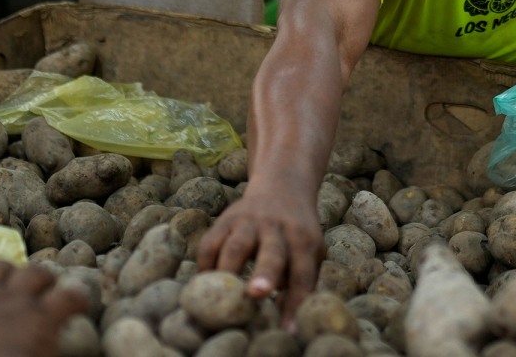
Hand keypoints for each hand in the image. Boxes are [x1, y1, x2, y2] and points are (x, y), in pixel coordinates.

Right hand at [196, 184, 324, 327]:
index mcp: (303, 240)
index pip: (302, 273)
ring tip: (221, 296)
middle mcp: (277, 228)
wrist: (282, 185)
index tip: (289, 330)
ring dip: (228, 269)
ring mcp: (249, 222)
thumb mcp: (310, 252)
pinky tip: (205, 283)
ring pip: (236, 246)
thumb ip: (302, 283)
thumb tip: (287, 321)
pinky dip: (205, 265)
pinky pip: (209, 243)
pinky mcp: (226, 219)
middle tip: (258, 293)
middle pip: (272, 252)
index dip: (296, 302)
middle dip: (265, 274)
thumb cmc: (298, 233)